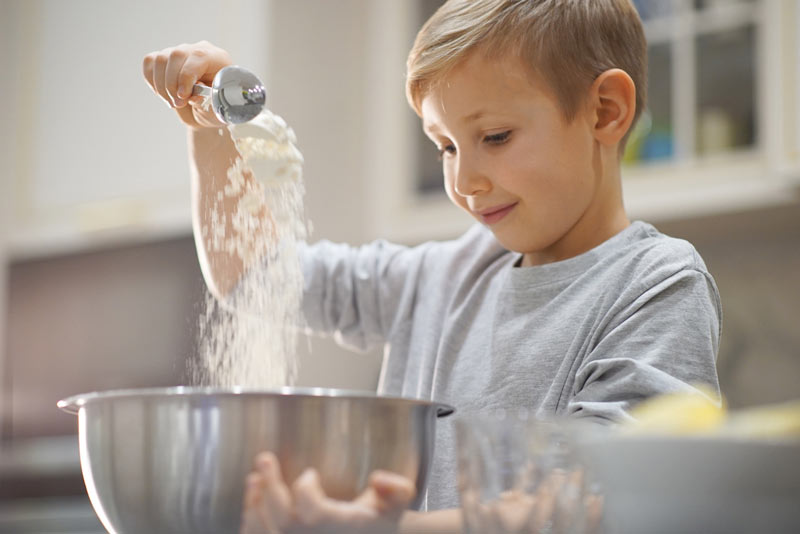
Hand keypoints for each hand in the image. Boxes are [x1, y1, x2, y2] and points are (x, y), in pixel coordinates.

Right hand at [142, 40, 231, 128]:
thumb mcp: (217, 109)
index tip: (183, 96)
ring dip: (162, 86)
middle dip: (172, 84)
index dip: (187, 76)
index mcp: (217, 58)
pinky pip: (149, 63)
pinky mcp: (165, 59)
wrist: (208, 111)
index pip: (198, 57)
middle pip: (176, 55)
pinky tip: (164, 94)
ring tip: (173, 103)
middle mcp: (198, 50)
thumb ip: (207, 101)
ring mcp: (180, 53)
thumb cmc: (216, 108)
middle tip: (178, 104)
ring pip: (160, 60)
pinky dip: (152, 81)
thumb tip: (193, 96)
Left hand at [240, 452, 415, 533]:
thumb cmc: (379, 522)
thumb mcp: (398, 504)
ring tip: (252, 480)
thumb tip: (379, 478)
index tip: (309, 474)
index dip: (306, 490)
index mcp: (340, 527)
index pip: (314, 512)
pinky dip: (251, 525)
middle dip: (270, 489)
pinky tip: (251, 504)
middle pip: (284, 522)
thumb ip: (397, 489)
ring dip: (255, 506)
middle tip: (264, 460)